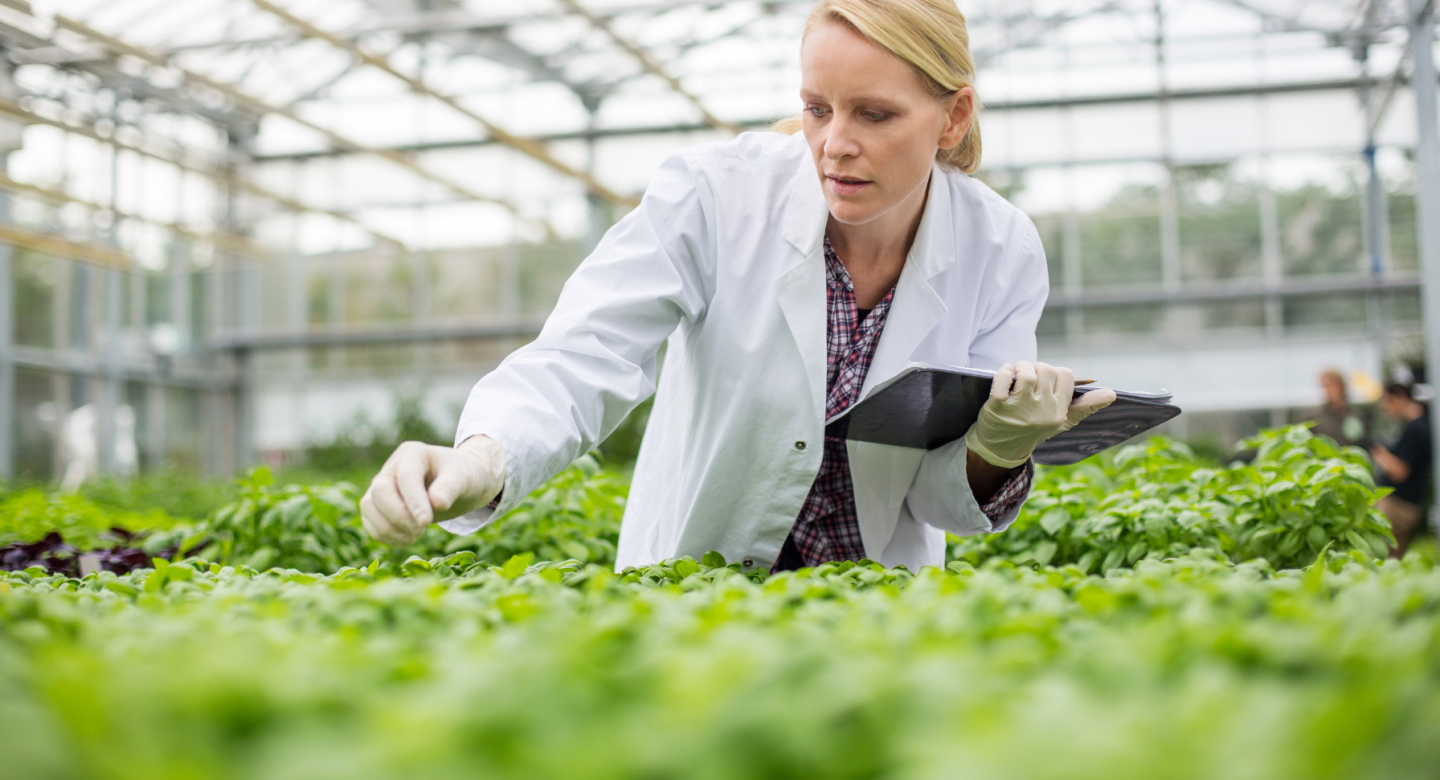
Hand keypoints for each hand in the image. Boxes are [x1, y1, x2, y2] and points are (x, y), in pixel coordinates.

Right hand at [360, 435, 505, 545]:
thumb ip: (450, 487)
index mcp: (413, 454)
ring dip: (389, 528)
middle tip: (422, 529)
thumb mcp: (464, 477)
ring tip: (416, 535)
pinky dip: (384, 535)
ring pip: (369, 507)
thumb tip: (436, 503)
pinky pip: (370, 521)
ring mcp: (382, 485)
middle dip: (399, 516)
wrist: (461, 483)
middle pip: (380, 491)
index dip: (413, 502)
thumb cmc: (464, 475)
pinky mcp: (378, 504)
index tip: (426, 522)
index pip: (406, 478)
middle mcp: (393, 467)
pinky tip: (406, 539)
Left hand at [963, 361, 1116, 468]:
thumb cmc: (1035, 429)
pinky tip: (1005, 376)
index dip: (1056, 373)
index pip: (1066, 375)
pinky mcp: (997, 406)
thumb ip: (1086, 406)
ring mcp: (1018, 408)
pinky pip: (1003, 377)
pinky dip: (1003, 371)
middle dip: (1037, 367)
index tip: (1046, 381)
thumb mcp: (1062, 421)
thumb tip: (1112, 394)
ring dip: (1020, 366)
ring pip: (1026, 372)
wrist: (1003, 449)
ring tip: (1016, 374)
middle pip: (1047, 370)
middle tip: (1029, 377)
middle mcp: (1041, 410)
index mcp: (1059, 412)